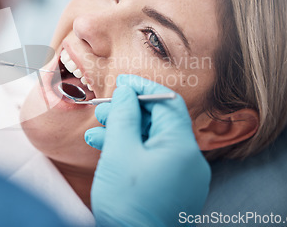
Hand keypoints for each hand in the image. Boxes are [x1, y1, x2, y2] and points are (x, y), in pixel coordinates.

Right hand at [86, 75, 210, 226]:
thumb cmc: (127, 203)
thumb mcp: (119, 151)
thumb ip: (124, 116)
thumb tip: (126, 92)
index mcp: (182, 147)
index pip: (167, 102)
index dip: (143, 88)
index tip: (121, 83)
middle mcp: (189, 161)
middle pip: (160, 122)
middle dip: (128, 113)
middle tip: (103, 110)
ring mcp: (182, 178)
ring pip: (153, 142)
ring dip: (125, 133)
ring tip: (96, 132)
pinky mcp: (172, 190)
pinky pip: (153, 161)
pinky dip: (132, 152)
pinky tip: (107, 150)